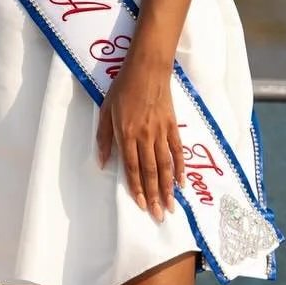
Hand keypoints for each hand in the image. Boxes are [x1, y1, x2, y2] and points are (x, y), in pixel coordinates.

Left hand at [96, 53, 182, 221]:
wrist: (147, 69)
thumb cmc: (123, 88)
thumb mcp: (105, 111)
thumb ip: (104, 138)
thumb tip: (103, 162)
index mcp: (127, 134)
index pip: (133, 168)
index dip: (137, 189)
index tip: (142, 206)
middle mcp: (145, 136)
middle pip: (151, 172)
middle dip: (155, 196)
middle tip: (160, 216)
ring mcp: (161, 132)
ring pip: (166, 165)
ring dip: (168, 188)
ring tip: (172, 206)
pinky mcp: (173, 126)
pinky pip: (178, 151)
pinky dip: (181, 168)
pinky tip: (182, 183)